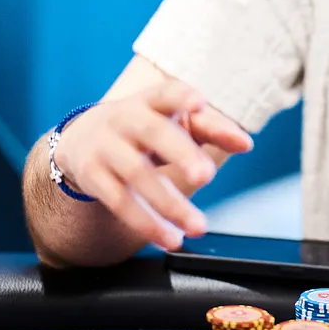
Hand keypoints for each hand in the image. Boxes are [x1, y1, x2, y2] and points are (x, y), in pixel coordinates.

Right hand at [51, 79, 252, 249]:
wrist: (82, 139)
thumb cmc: (143, 128)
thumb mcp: (173, 122)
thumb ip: (211, 130)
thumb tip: (246, 143)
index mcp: (150, 101)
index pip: (166, 93)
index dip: (181, 97)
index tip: (199, 102)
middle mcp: (125, 119)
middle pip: (153, 133)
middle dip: (181, 154)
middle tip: (207, 175)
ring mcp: (106, 147)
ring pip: (138, 175)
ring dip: (170, 204)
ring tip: (197, 226)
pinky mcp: (93, 176)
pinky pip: (120, 202)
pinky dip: (146, 223)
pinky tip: (169, 237)